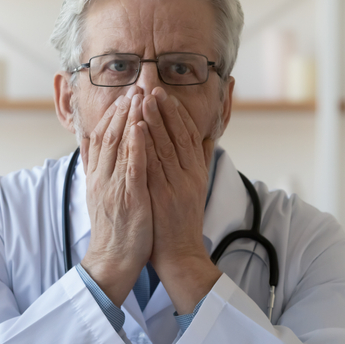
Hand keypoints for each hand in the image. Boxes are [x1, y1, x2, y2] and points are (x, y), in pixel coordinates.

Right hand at [79, 90, 151, 305]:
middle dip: (122, 110)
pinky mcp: (129, 198)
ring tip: (139, 98)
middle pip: (109, 136)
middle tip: (134, 89)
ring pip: (119, 146)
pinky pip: (132, 167)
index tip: (123, 97)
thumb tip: (90, 146)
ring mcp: (114, 187)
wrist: (112, 260)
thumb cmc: (113, 230)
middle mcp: (102, 178)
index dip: (112, 116)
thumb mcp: (100, 195)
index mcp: (97, 177)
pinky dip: (136, 145)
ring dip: (129, 119)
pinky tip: (141, 127)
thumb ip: (96, 170)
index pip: (101, 138)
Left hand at [141, 87, 221, 314]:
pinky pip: (152, 165)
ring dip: (154, 121)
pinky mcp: (160, 196)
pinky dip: (145, 145)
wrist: (179, 254)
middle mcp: (188, 175)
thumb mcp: (197, 188)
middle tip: (152, 89)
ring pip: (164, 146)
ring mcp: (174, 185)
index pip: (188, 135)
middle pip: (176, 136)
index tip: (166, 96)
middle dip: (164, 110)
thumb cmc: (183, 222)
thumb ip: (201, 162)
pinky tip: (137, 130)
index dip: (177, 113)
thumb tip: (207, 138)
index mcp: (196, 172)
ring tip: (143, 100)